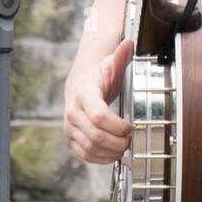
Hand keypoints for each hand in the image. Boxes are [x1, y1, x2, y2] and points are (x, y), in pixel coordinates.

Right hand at [63, 38, 133, 163]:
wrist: (80, 84)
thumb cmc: (99, 76)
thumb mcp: (111, 65)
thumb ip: (121, 56)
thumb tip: (129, 43)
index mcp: (84, 94)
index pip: (99, 115)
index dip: (117, 125)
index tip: (130, 126)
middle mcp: (73, 112)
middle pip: (96, 136)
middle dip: (118, 142)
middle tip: (131, 139)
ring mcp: (70, 127)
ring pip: (91, 148)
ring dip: (111, 152)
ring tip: (124, 147)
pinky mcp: (71, 138)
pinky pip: (85, 154)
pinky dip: (101, 158)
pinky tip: (113, 154)